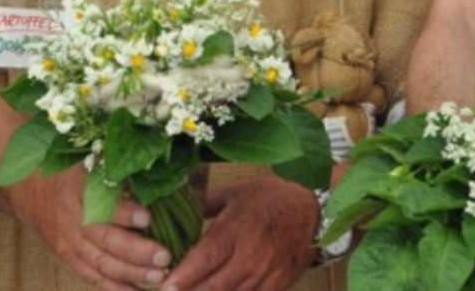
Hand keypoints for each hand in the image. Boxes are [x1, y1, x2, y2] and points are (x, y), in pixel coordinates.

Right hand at [13, 166, 170, 289]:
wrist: (27, 188)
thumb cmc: (65, 170)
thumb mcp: (85, 162)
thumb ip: (112, 174)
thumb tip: (153, 181)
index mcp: (77, 191)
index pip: (101, 205)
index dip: (125, 213)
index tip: (148, 218)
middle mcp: (72, 220)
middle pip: (105, 240)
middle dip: (136, 252)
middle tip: (164, 256)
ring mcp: (69, 243)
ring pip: (101, 263)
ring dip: (131, 273)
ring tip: (158, 276)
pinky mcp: (68, 257)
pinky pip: (92, 276)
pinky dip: (114, 287)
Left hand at [161, 175, 318, 290]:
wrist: (309, 207)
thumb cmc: (267, 197)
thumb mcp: (233, 192)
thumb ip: (203, 203)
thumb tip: (174, 203)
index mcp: (237, 228)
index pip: (205, 258)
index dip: (183, 276)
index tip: (165, 286)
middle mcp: (252, 253)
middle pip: (215, 285)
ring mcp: (268, 272)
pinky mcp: (280, 284)